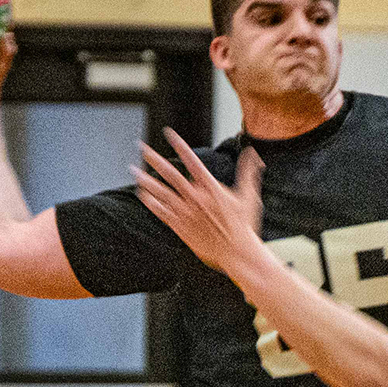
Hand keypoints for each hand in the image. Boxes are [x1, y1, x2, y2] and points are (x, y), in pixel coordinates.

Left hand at [133, 129, 265, 276]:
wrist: (237, 253)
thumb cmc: (244, 225)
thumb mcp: (249, 196)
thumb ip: (248, 171)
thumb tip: (253, 152)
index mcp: (211, 188)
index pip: (192, 161)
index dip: (179, 146)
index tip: (168, 133)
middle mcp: (195, 198)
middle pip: (171, 174)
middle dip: (154, 159)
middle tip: (141, 147)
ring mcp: (186, 213)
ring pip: (162, 193)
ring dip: (146, 180)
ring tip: (134, 170)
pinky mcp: (181, 227)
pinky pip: (162, 213)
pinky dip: (152, 203)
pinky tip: (142, 194)